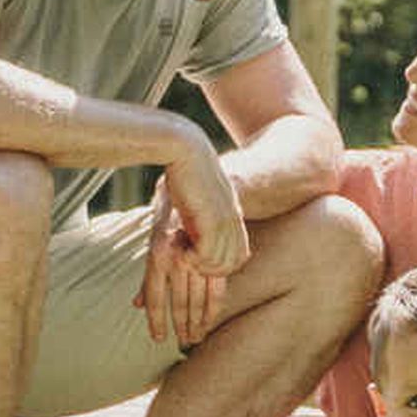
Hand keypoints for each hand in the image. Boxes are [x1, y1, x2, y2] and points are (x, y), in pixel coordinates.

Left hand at [135, 206, 233, 349]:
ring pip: (201, 297)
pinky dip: (216, 303)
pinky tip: (212, 316)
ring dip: (199, 320)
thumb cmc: (168, 209)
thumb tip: (137, 305)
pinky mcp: (221, 249)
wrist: (192, 171)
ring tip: (197, 336)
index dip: (156, 320)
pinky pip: (219, 283)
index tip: (159, 338)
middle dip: (181, 325)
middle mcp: (178, 255)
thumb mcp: (153, 240)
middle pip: (180, 301)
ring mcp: (201, 252)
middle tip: (184, 342)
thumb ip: (148, 277)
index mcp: (158, 253)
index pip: (156, 296)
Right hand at [161, 132, 250, 276]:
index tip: (192, 257)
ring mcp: (225, 221)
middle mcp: (234, 220)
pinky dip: (192, 261)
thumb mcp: (196, 194)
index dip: (216, 265)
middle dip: (207, 270)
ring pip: (220, 264)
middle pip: (231, 264)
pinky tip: (178, 251)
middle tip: (184, 259)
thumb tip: (187, 230)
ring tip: (180, 256)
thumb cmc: (182, 169)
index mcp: (232, 215)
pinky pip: (207, 256)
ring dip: (197, 266)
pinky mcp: (212, 220)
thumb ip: (200, 214)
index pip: (237, 256)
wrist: (185, 147)